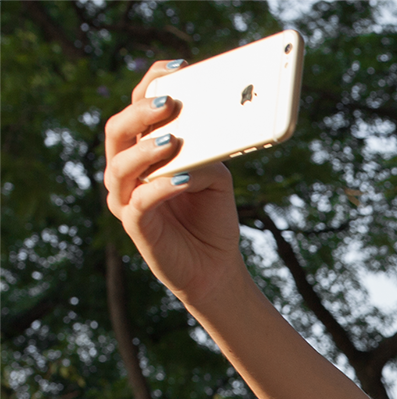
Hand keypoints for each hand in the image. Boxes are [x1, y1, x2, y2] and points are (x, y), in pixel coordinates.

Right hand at [103, 62, 245, 307]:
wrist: (215, 268)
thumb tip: (200, 138)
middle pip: (118, 130)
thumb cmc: (212, 219)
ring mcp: (125, 198)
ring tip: (172, 140)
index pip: (136, 109)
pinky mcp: (135, 225)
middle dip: (141, 113)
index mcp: (142, 151)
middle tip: (169, 103)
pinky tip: (183, 179)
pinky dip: (162, 186)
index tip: (175, 68)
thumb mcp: (216, 179)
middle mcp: (125, 170)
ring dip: (146, 148)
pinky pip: (140, 200)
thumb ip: (207, 155)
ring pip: (121, 164)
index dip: (150, 85)